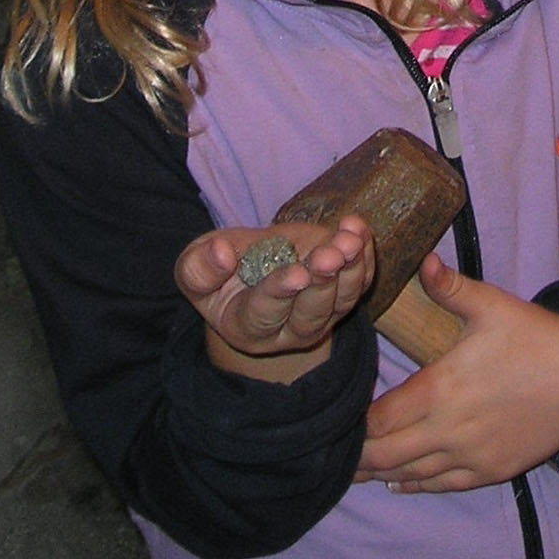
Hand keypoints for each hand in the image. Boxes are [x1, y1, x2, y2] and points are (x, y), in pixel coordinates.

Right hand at [176, 216, 373, 382]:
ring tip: (349, 240)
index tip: (296, 273)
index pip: (265, 313)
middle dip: (322, 283)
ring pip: (342, 301)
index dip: (280, 293)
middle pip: (311, 314)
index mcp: (246, 326)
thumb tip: (220, 254)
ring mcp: (320, 314)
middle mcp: (287, 329)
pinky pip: (360, 281)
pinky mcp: (341, 293)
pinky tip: (358, 230)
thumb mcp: (193, 269)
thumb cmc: (219, 272)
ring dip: (350, 269)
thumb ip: (199, 268)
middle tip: (329, 255)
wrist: (250, 268)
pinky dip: (364, 257)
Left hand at [357, 256, 558, 490]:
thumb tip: (424, 259)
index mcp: (440, 387)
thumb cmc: (536, 336)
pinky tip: (399, 482)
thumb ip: (450, 287)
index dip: (355, 422)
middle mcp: (449, 429)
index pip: (380, 417)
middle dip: (359, 452)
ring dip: (380, 471)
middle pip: (385, 453)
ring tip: (356, 468)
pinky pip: (442, 485)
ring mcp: (470, 455)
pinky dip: (415, 485)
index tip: (338, 416)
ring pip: (410, 474)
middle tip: (336, 447)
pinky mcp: (491, 470)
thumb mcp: (491, 305)